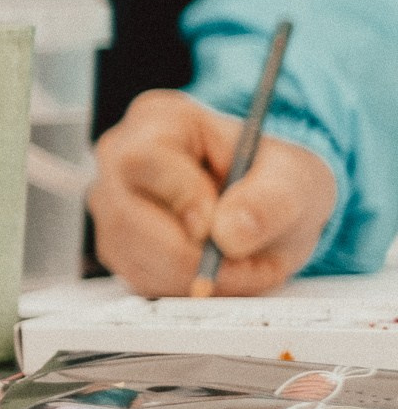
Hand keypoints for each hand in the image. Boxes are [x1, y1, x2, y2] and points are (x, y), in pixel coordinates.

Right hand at [89, 89, 336, 294]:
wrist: (270, 206)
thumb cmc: (274, 178)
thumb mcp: (295, 178)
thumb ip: (270, 200)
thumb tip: (230, 233)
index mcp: (157, 121)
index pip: (143, 160)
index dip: (182, 200)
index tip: (223, 230)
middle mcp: (120, 160)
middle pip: (128, 218)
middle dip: (194, 256)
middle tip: (250, 264)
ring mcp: (113, 206)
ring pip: (134, 256)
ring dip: (196, 276)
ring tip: (247, 266)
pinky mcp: (119, 247)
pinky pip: (141, 279)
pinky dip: (188, 287)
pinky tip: (223, 274)